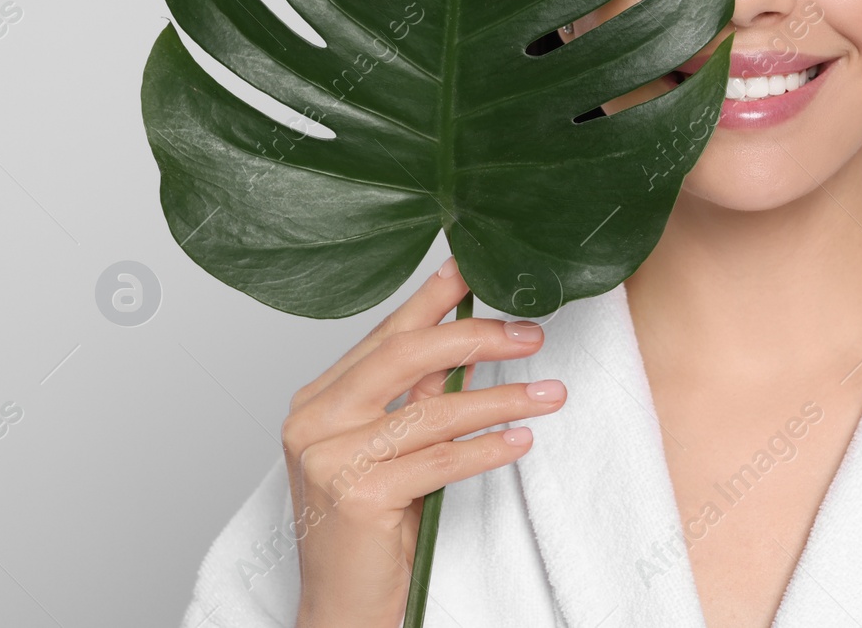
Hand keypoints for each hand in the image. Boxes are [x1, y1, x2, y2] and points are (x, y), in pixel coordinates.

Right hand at [282, 258, 563, 627]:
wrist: (344, 606)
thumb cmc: (371, 527)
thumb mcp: (394, 449)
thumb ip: (420, 397)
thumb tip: (473, 344)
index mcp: (318, 399)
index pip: (385, 335)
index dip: (431, 299)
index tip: (473, 266)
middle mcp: (313, 420)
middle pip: (403, 356)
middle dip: (475, 336)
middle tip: (531, 334)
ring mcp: (328, 458)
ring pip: (431, 411)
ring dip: (500, 398)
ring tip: (549, 392)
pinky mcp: (355, 497)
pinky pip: (439, 461)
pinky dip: (486, 448)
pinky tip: (520, 441)